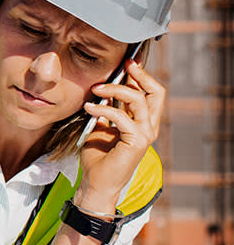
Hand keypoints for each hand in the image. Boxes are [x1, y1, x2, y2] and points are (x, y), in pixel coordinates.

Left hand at [77, 59, 164, 211]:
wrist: (95, 183)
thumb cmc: (98, 157)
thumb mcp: (100, 126)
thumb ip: (106, 110)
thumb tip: (101, 88)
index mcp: (143, 121)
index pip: (150, 92)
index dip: (141, 75)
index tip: (128, 61)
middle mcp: (148, 126)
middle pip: (156, 92)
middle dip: (140, 75)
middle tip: (124, 64)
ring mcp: (145, 134)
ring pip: (140, 100)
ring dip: (116, 89)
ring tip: (96, 88)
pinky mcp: (136, 142)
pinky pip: (121, 117)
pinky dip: (104, 108)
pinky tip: (89, 107)